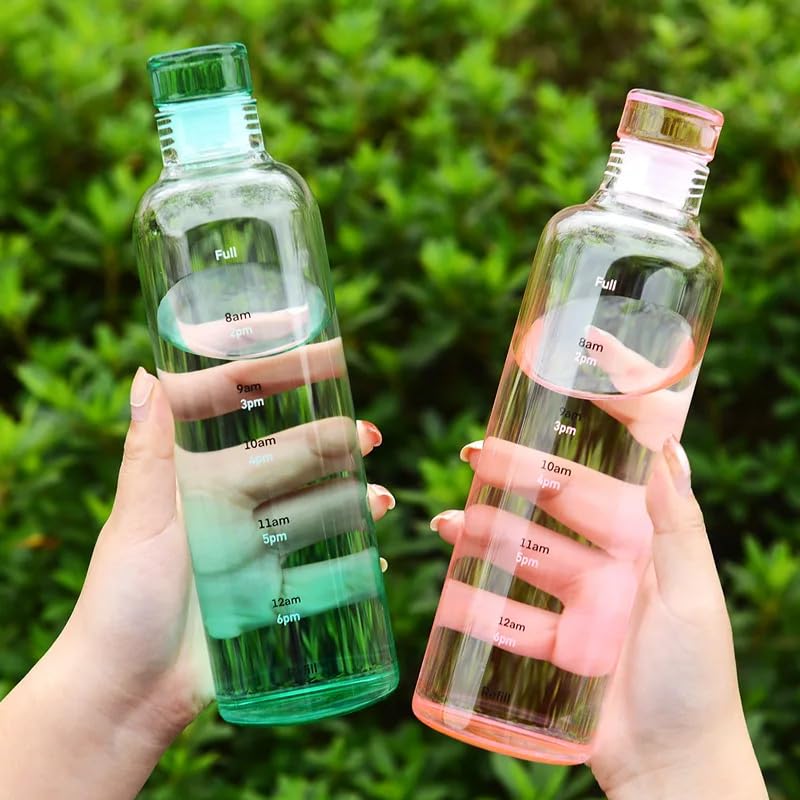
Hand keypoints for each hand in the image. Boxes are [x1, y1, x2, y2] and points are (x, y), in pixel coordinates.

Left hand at [0, 364, 393, 799]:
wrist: (126, 694)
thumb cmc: (120, 602)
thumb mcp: (135, 521)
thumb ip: (147, 454)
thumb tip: (145, 375)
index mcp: (196, 477)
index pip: (240, 410)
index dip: (278, 378)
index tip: (324, 358)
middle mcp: (230, 505)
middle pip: (291, 459)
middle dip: (331, 443)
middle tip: (367, 437)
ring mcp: (255, 548)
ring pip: (315, 510)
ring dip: (351, 500)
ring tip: (381, 501)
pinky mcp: (272, 593)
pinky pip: (322, 570)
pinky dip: (351, 563)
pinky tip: (374, 558)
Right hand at [431, 441, 765, 797]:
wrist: (674, 771)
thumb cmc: (695, 680)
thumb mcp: (692, 595)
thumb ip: (680, 524)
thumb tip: (671, 449)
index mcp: (643, 550)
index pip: (596, 489)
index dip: (560, 457)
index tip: (528, 425)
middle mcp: (609, 572)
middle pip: (549, 520)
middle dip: (510, 488)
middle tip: (471, 461)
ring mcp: (579, 610)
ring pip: (522, 562)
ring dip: (484, 539)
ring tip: (446, 524)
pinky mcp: (556, 649)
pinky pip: (510, 621)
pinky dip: (479, 607)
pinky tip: (450, 593)